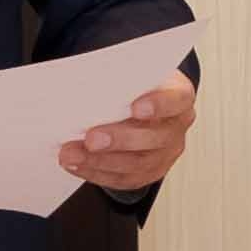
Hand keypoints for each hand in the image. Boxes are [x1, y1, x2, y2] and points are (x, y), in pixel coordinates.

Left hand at [55, 73, 199, 196]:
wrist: (145, 102)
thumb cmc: (138, 85)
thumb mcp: (134, 72)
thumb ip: (120, 77)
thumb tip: (83, 83)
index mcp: (178, 96)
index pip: (176, 100)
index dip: (158, 105)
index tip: (135, 107)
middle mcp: (175, 128)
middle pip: (154, 138)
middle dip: (119, 140)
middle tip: (91, 138)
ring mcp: (164, 153)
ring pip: (137, 164)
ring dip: (100, 161)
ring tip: (72, 155)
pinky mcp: (147, 172)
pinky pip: (123, 178)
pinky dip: (96, 173)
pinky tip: (76, 165)